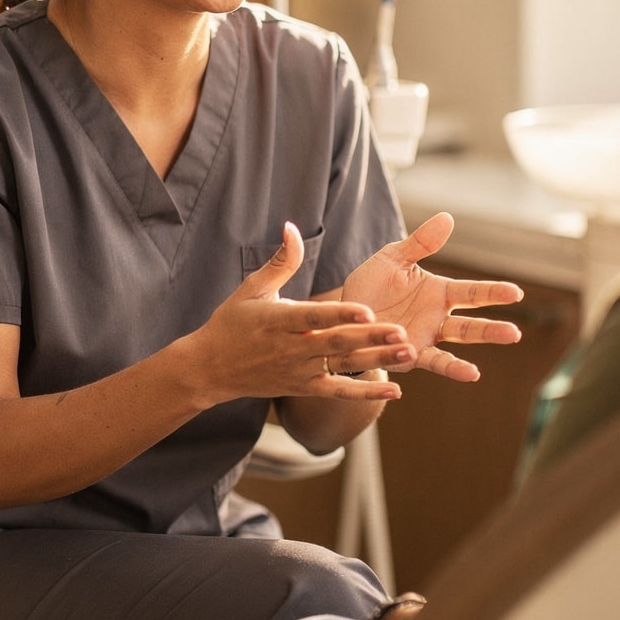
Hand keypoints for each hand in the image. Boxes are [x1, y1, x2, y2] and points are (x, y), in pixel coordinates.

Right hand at [188, 223, 414, 403]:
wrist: (210, 369)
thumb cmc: (231, 322)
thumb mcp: (252, 289)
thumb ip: (281, 261)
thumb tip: (291, 227)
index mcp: (277, 320)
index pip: (313, 317)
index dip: (341, 314)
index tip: (368, 311)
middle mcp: (290, 348)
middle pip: (335, 343)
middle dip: (370, 338)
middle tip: (402, 332)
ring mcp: (298, 370)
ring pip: (343, 366)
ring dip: (378, 361)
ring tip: (409, 354)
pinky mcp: (303, 388)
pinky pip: (338, 392)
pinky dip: (366, 393)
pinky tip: (394, 390)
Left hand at [340, 213, 523, 380]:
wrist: (345, 313)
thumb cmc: (371, 284)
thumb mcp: (392, 258)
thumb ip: (420, 243)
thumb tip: (447, 217)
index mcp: (438, 292)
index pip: (472, 292)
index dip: (493, 292)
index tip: (516, 293)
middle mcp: (438, 317)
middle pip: (470, 324)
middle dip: (491, 329)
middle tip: (514, 334)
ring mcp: (426, 337)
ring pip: (456, 343)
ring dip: (474, 350)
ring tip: (488, 362)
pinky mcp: (409, 355)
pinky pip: (432, 361)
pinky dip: (449, 368)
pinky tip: (470, 373)